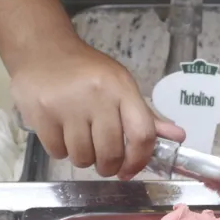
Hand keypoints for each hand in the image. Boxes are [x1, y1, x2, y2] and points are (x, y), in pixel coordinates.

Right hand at [10, 35, 184, 178]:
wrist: (42, 49)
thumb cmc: (85, 71)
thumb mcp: (120, 85)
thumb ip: (146, 116)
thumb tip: (178, 137)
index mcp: (121, 88)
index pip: (142, 134)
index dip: (139, 160)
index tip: (130, 170)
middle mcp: (96, 96)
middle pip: (111, 153)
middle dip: (108, 166)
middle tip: (103, 161)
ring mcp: (67, 105)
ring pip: (83, 157)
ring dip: (84, 158)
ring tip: (80, 140)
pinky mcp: (42, 114)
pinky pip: (59, 152)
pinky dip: (61, 151)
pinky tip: (61, 133)